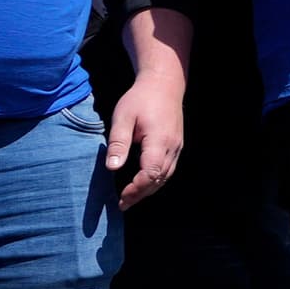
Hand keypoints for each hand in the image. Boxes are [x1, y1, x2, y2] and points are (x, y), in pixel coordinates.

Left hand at [105, 60, 184, 209]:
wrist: (164, 84)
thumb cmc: (140, 99)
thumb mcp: (123, 117)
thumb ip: (118, 143)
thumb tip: (112, 168)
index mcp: (159, 141)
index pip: (150, 173)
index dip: (136, 189)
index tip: (120, 198)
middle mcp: (172, 147)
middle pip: (159, 180)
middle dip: (141, 194)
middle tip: (122, 204)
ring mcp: (177, 147)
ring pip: (165, 177)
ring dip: (149, 190)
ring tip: (130, 198)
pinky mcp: (176, 146)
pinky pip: (168, 169)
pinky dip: (156, 180)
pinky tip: (143, 183)